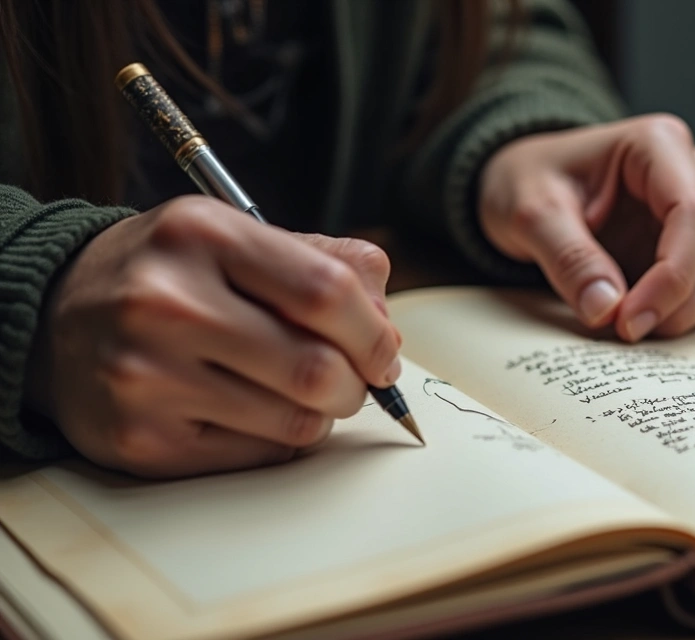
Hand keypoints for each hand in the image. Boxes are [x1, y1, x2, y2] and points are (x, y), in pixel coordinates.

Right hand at [23, 196, 401, 477]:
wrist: (55, 316)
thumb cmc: (170, 275)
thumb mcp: (238, 237)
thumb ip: (326, 263)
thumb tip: (387, 328)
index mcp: (203, 236)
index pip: (327, 292)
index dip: (374, 334)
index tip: (384, 354)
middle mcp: (167, 302)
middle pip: (317, 369)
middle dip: (356, 385)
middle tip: (350, 382)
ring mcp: (146, 375)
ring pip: (296, 420)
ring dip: (320, 414)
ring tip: (297, 392)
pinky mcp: (140, 439)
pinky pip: (258, 454)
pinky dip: (277, 438)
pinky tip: (249, 411)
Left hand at [479, 113, 694, 341]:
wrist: (530, 185)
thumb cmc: (531, 183)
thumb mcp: (530, 214)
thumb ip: (568, 258)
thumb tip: (607, 309)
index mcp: (658, 145)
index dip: (672, 279)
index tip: (629, 322)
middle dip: (681, 305)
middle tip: (623, 330)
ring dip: (690, 313)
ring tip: (629, 321)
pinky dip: (691, 313)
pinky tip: (645, 315)